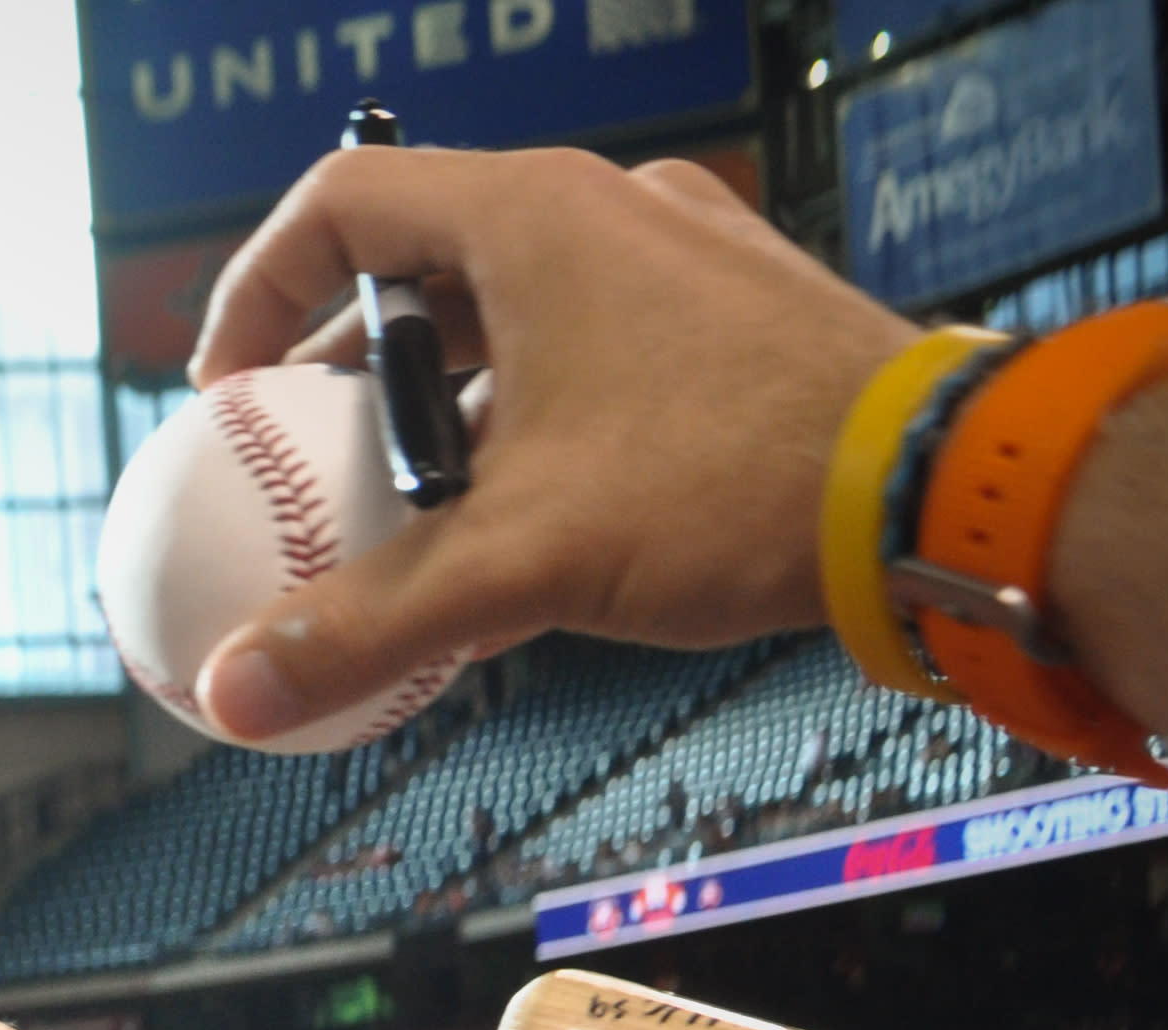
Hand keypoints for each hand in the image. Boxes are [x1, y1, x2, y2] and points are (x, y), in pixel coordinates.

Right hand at [175, 146, 921, 746]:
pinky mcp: (733, 318)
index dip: (256, 291)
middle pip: (421, 266)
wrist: (936, 490)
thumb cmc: (736, 485)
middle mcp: (605, 213)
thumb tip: (236, 688)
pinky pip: (592, 350)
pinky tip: (534, 524)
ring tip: (422, 510)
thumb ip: (366, 622)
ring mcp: (679, 260)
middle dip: (349, 375)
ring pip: (512, 315)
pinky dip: (534, 419)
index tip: (230, 387)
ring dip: (445, 408)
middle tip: (312, 464)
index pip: (340, 204)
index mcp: (533, 218)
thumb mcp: (521, 562)